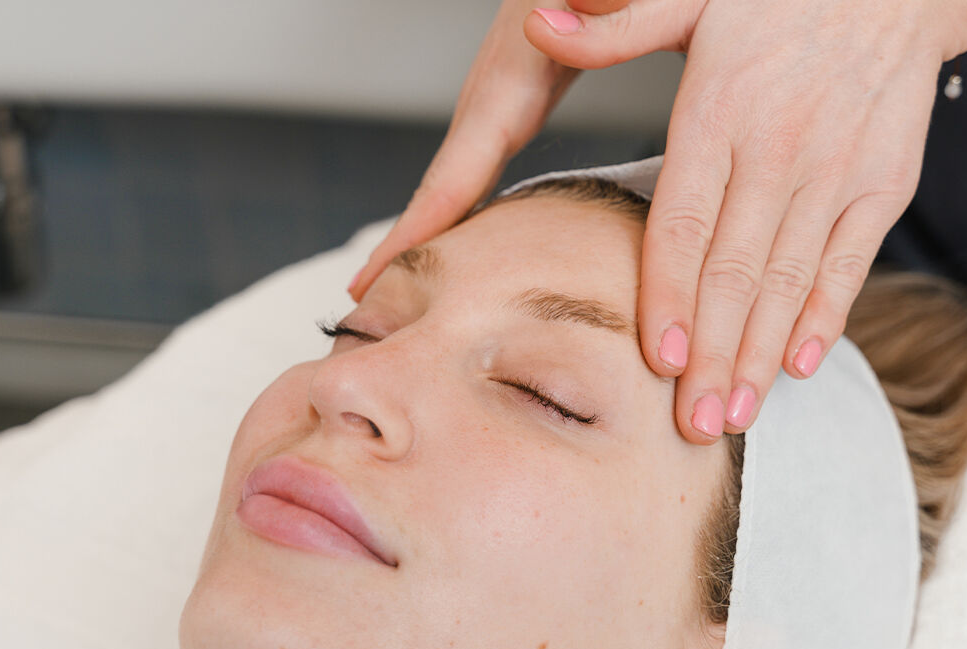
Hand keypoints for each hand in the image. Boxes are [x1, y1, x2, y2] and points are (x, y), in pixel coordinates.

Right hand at [347, 0, 577, 303]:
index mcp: (517, 71)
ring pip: (454, 173)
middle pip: (439, 182)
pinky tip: (455, 231)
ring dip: (422, 226)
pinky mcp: (518, 88)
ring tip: (385, 280)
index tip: (373, 281)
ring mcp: (501, 88)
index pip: (455, 171)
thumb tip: (544, 27)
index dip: (416, 231)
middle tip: (359, 302)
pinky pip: (476, 160)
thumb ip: (606, 11)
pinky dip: (456, 202)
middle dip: (400, 243)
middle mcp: (494, 85)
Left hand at [349, 0, 963, 442]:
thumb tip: (538, 20)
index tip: (660, 363)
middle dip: (714, 357)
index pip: (685, 224)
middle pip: (735, 273)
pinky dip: (826, 316)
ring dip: (762, 356)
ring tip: (735, 416)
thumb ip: (614, 25)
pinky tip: (801, 365)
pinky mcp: (879, 182)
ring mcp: (834, 169)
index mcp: (721, 110)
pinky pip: (850, 261)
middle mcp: (778, 149)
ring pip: (790, 281)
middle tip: (692, 426)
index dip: (671, 297)